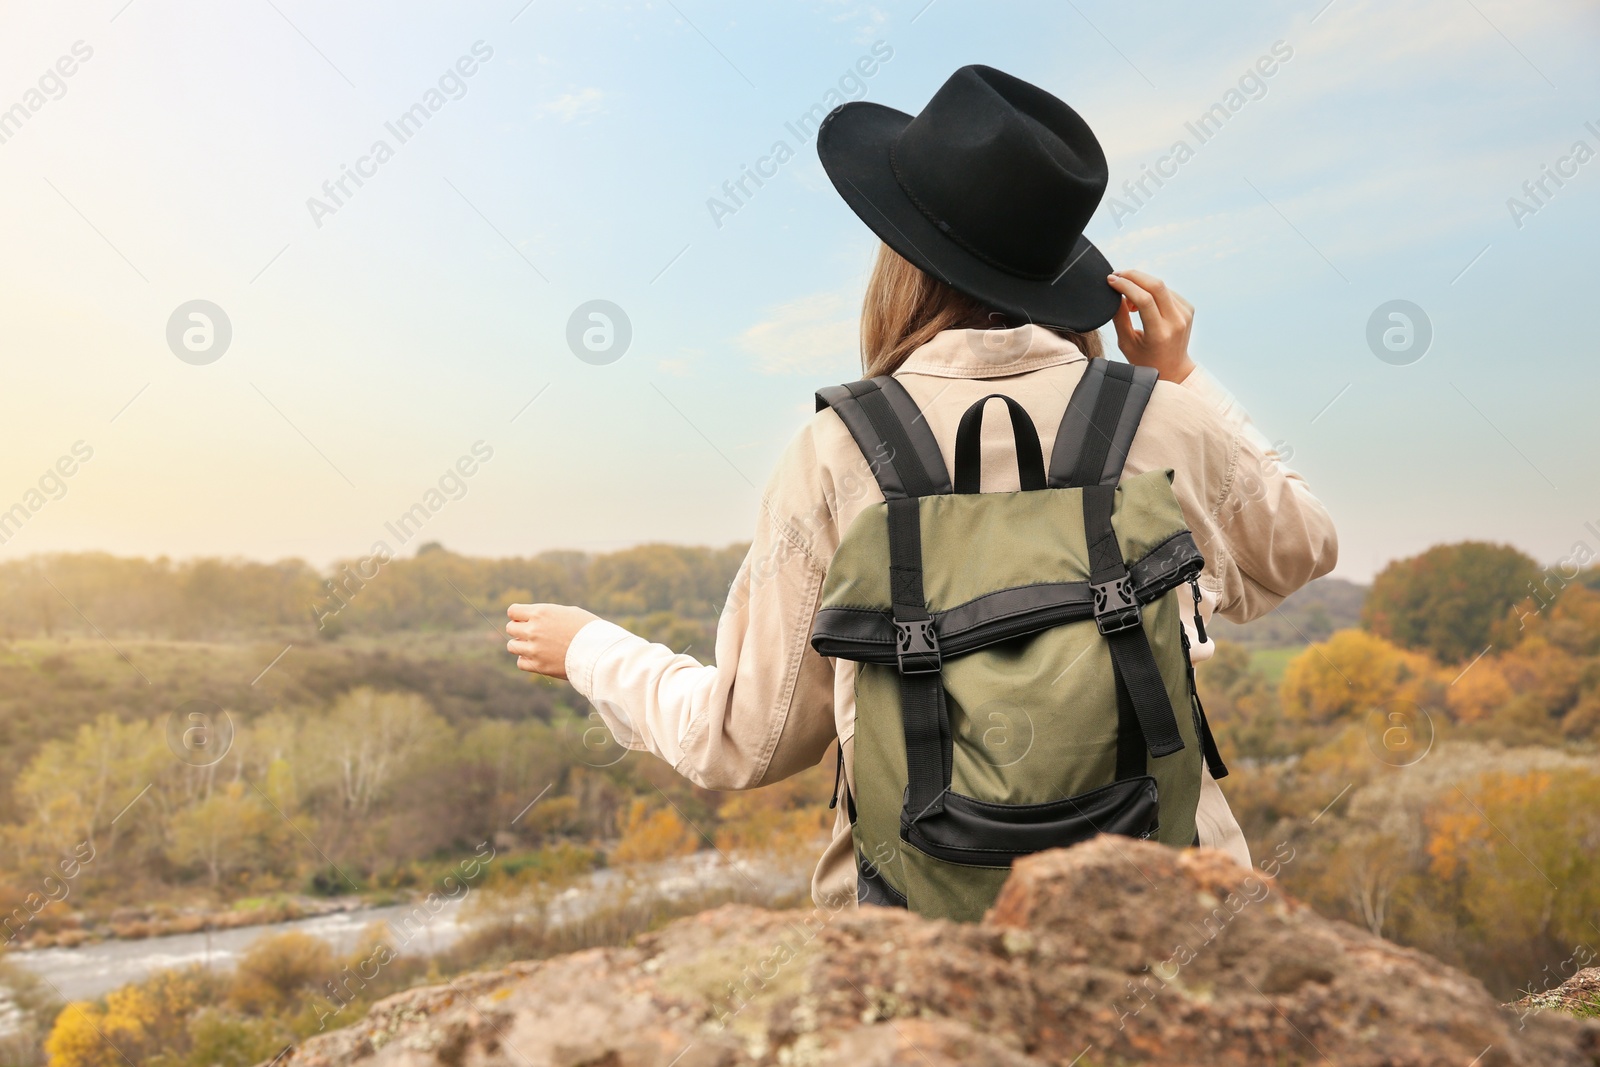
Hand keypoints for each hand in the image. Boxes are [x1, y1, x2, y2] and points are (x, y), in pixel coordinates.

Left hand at [506, 603, 597, 678]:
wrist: (599, 651)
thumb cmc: (589, 629)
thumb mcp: (569, 613)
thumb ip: (548, 615)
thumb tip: (536, 618)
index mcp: (541, 612)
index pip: (513, 611)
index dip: (519, 615)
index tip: (526, 620)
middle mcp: (534, 629)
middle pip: (510, 628)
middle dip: (520, 630)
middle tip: (533, 634)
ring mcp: (534, 648)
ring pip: (512, 646)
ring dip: (521, 646)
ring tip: (535, 647)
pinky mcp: (539, 666)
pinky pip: (520, 663)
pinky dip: (526, 661)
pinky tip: (538, 658)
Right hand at [1106, 269, 1196, 383]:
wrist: (1173, 368)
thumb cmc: (1145, 359)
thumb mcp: (1126, 343)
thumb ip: (1120, 317)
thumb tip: (1115, 293)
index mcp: (1160, 333)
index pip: (1144, 300)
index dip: (1126, 286)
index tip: (1111, 280)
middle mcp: (1176, 321)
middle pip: (1156, 285)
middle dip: (1134, 275)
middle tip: (1117, 275)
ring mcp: (1185, 314)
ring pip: (1161, 286)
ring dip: (1140, 283)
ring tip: (1126, 295)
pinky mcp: (1188, 308)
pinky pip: (1167, 291)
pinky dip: (1151, 290)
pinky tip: (1141, 300)